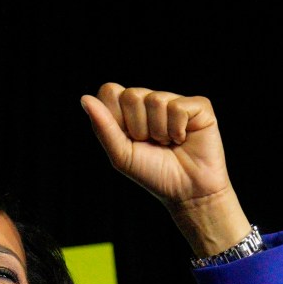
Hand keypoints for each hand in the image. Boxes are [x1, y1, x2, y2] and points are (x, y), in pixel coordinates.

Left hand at [78, 84, 250, 256]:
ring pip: (155, 100)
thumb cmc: (153, 174)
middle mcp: (151, 101)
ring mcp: (175, 101)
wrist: (187, 192)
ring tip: (168, 143)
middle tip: (151, 143)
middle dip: (138, 127)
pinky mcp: (198, 106)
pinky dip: (177, 130)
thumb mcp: (121, 154)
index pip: (110, 91)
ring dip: (160, 131)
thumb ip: (103, 126)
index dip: (116, 117)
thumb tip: (85, 98)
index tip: (128, 138)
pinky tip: (184, 139)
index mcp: (130, 110)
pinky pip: (178, 107)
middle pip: (131, 94)